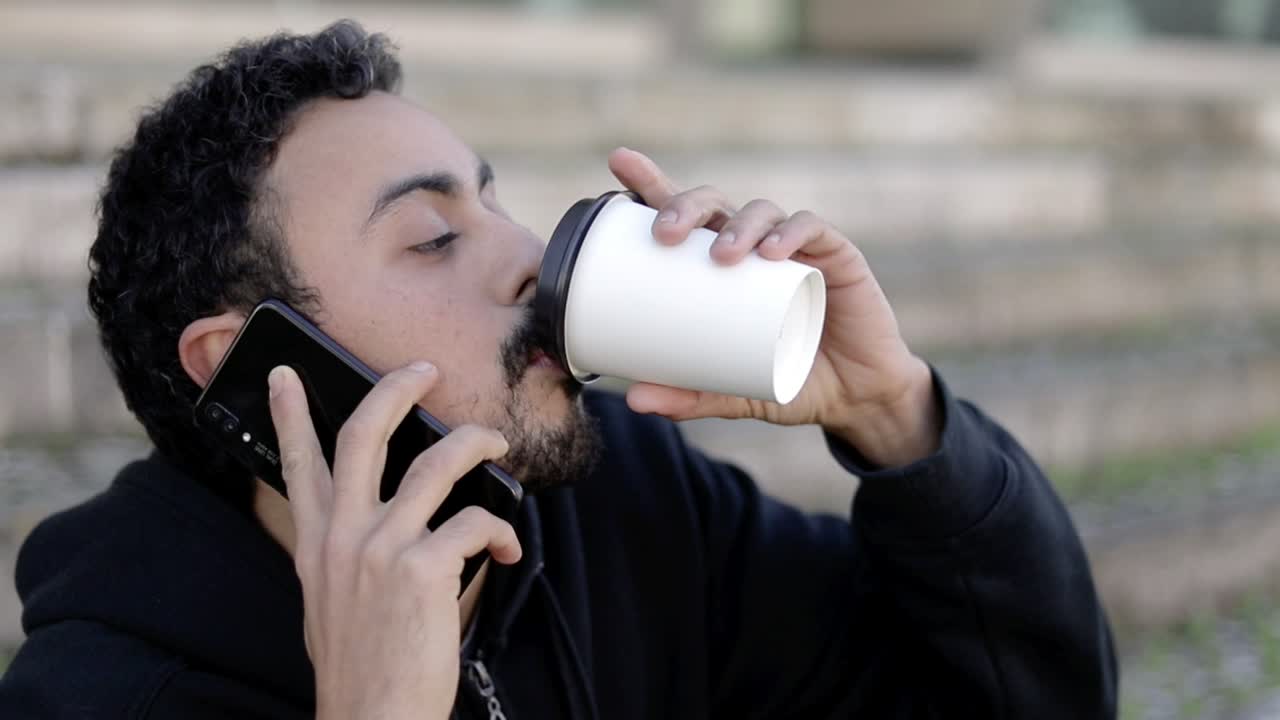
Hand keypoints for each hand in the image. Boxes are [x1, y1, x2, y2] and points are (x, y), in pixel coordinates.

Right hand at [267, 362, 521, 719]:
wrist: (372, 718)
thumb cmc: (362, 668)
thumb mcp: (331, 603)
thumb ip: (346, 556)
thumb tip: (376, 527)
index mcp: (316, 545)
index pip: (298, 465)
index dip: (289, 414)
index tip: (284, 375)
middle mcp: (343, 537)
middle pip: (362, 435)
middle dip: (395, 389)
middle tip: (424, 370)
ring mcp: (382, 547)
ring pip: (434, 463)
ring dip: (474, 444)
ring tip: (494, 443)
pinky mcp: (423, 567)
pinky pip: (476, 522)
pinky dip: (502, 530)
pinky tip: (507, 550)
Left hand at [607, 148, 940, 467]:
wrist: (855, 398)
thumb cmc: (787, 381)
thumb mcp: (732, 393)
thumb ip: (689, 396)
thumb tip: (633, 399)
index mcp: (721, 265)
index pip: (684, 214)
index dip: (653, 184)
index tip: (620, 162)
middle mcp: (754, 247)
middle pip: (714, 204)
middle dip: (686, 206)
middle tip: (665, 236)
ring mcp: (795, 248)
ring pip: (760, 212)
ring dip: (737, 226)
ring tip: (722, 257)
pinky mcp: (836, 257)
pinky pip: (811, 230)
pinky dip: (790, 233)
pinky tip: (773, 252)